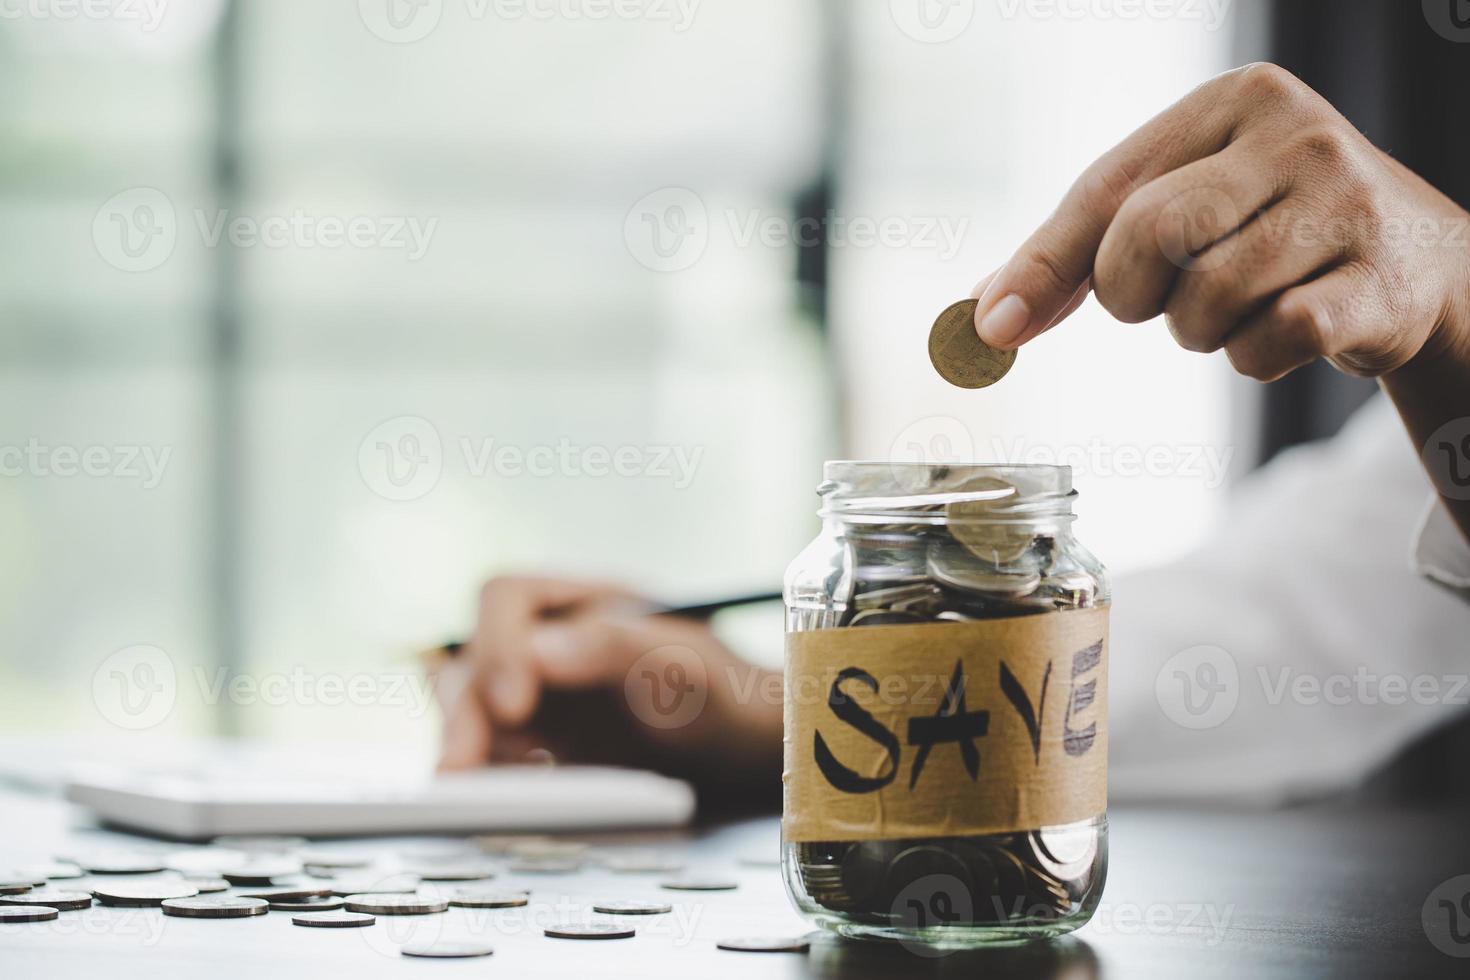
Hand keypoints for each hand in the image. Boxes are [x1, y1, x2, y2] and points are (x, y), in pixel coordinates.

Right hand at [431, 576, 782, 804]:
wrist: (742, 748)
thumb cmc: (725, 693)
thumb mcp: (687, 666)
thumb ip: (619, 649)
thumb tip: (541, 650)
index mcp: (581, 601)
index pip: (505, 598)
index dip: (498, 646)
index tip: (516, 704)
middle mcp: (548, 639)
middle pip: (473, 657)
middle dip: (463, 711)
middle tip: (461, 768)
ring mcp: (536, 691)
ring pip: (468, 706)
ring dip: (464, 743)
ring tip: (468, 788)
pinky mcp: (533, 740)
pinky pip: (487, 749)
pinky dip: (483, 771)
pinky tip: (497, 797)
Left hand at [971, 62, 1469, 380]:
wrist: (1417, 262)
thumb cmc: (1267, 229)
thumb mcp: (1182, 205)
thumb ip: (1079, 250)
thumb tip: (987, 314)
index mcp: (1235, 99)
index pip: (1108, 188)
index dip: (1044, 263)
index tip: (994, 325)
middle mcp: (1296, 135)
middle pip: (1148, 234)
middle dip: (1133, 294)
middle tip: (1164, 299)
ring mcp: (1346, 205)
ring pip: (1205, 301)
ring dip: (1200, 331)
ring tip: (1243, 303)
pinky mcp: (1378, 282)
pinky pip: (1266, 345)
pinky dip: (1255, 360)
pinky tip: (1289, 330)